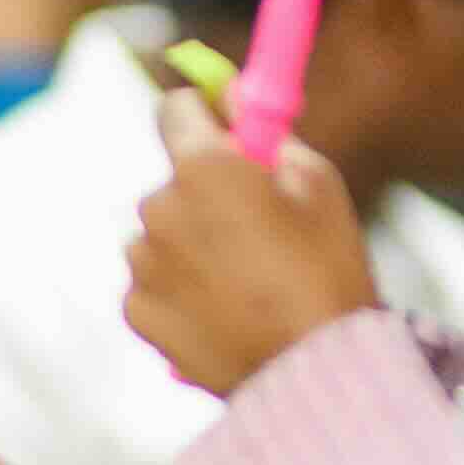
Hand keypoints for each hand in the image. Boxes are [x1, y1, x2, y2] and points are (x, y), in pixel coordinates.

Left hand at [122, 85, 377, 398]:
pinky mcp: (137, 312)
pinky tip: (222, 310)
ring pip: (160, 235)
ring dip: (190, 245)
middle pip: (172, 182)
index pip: (174, 110)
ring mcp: (143, 264)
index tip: (222, 133)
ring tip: (244, 281)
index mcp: (201, 167)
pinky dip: (178, 291)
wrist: (315, 370)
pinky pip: (153, 283)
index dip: (201, 117)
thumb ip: (267, 131)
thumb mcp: (317, 182)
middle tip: (257, 228)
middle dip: (206, 194)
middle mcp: (158, 209)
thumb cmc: (326, 271)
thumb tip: (232, 94)